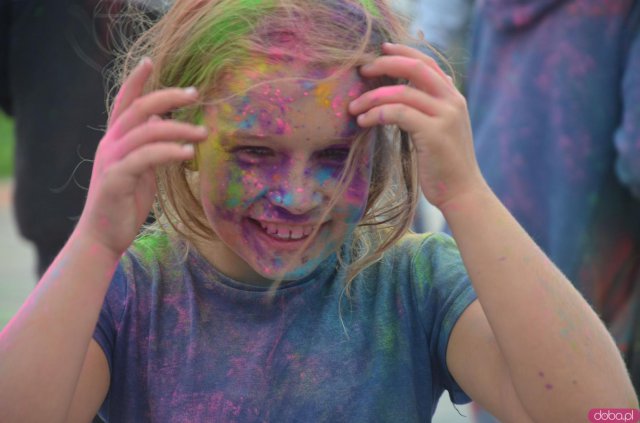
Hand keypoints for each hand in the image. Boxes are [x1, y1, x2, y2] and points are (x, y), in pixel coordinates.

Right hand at [76, 58, 207, 256]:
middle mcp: (110, 144)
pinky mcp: (116, 179)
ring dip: (179, 128)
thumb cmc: (125, 201)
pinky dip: (169, 152)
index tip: (150, 61)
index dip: (136, 80)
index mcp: (116, 139)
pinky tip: (188, 154)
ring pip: (146, 131)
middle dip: (168, 96)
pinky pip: (146, 157)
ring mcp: (111, 160)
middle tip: (195, 93)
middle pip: (139, 108)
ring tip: (203, 133)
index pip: (125, 102)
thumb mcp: (140, 169)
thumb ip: (149, 145)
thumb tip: (163, 121)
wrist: (103, 236)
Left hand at [349, 43, 485, 208]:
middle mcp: (452, 101)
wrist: (462, 193)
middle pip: (415, 68)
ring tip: (354, 107)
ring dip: (372, 97)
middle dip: (385, 65)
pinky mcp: (434, 134)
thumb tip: (418, 88)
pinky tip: (364, 121)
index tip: (381, 50)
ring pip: (402, 92)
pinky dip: (377, 114)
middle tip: (362, 71)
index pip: (427, 62)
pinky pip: (398, 114)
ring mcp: (445, 116)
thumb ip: (432, 107)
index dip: (403, 51)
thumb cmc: (445, 164)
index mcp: (453, 97)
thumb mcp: (443, 128)